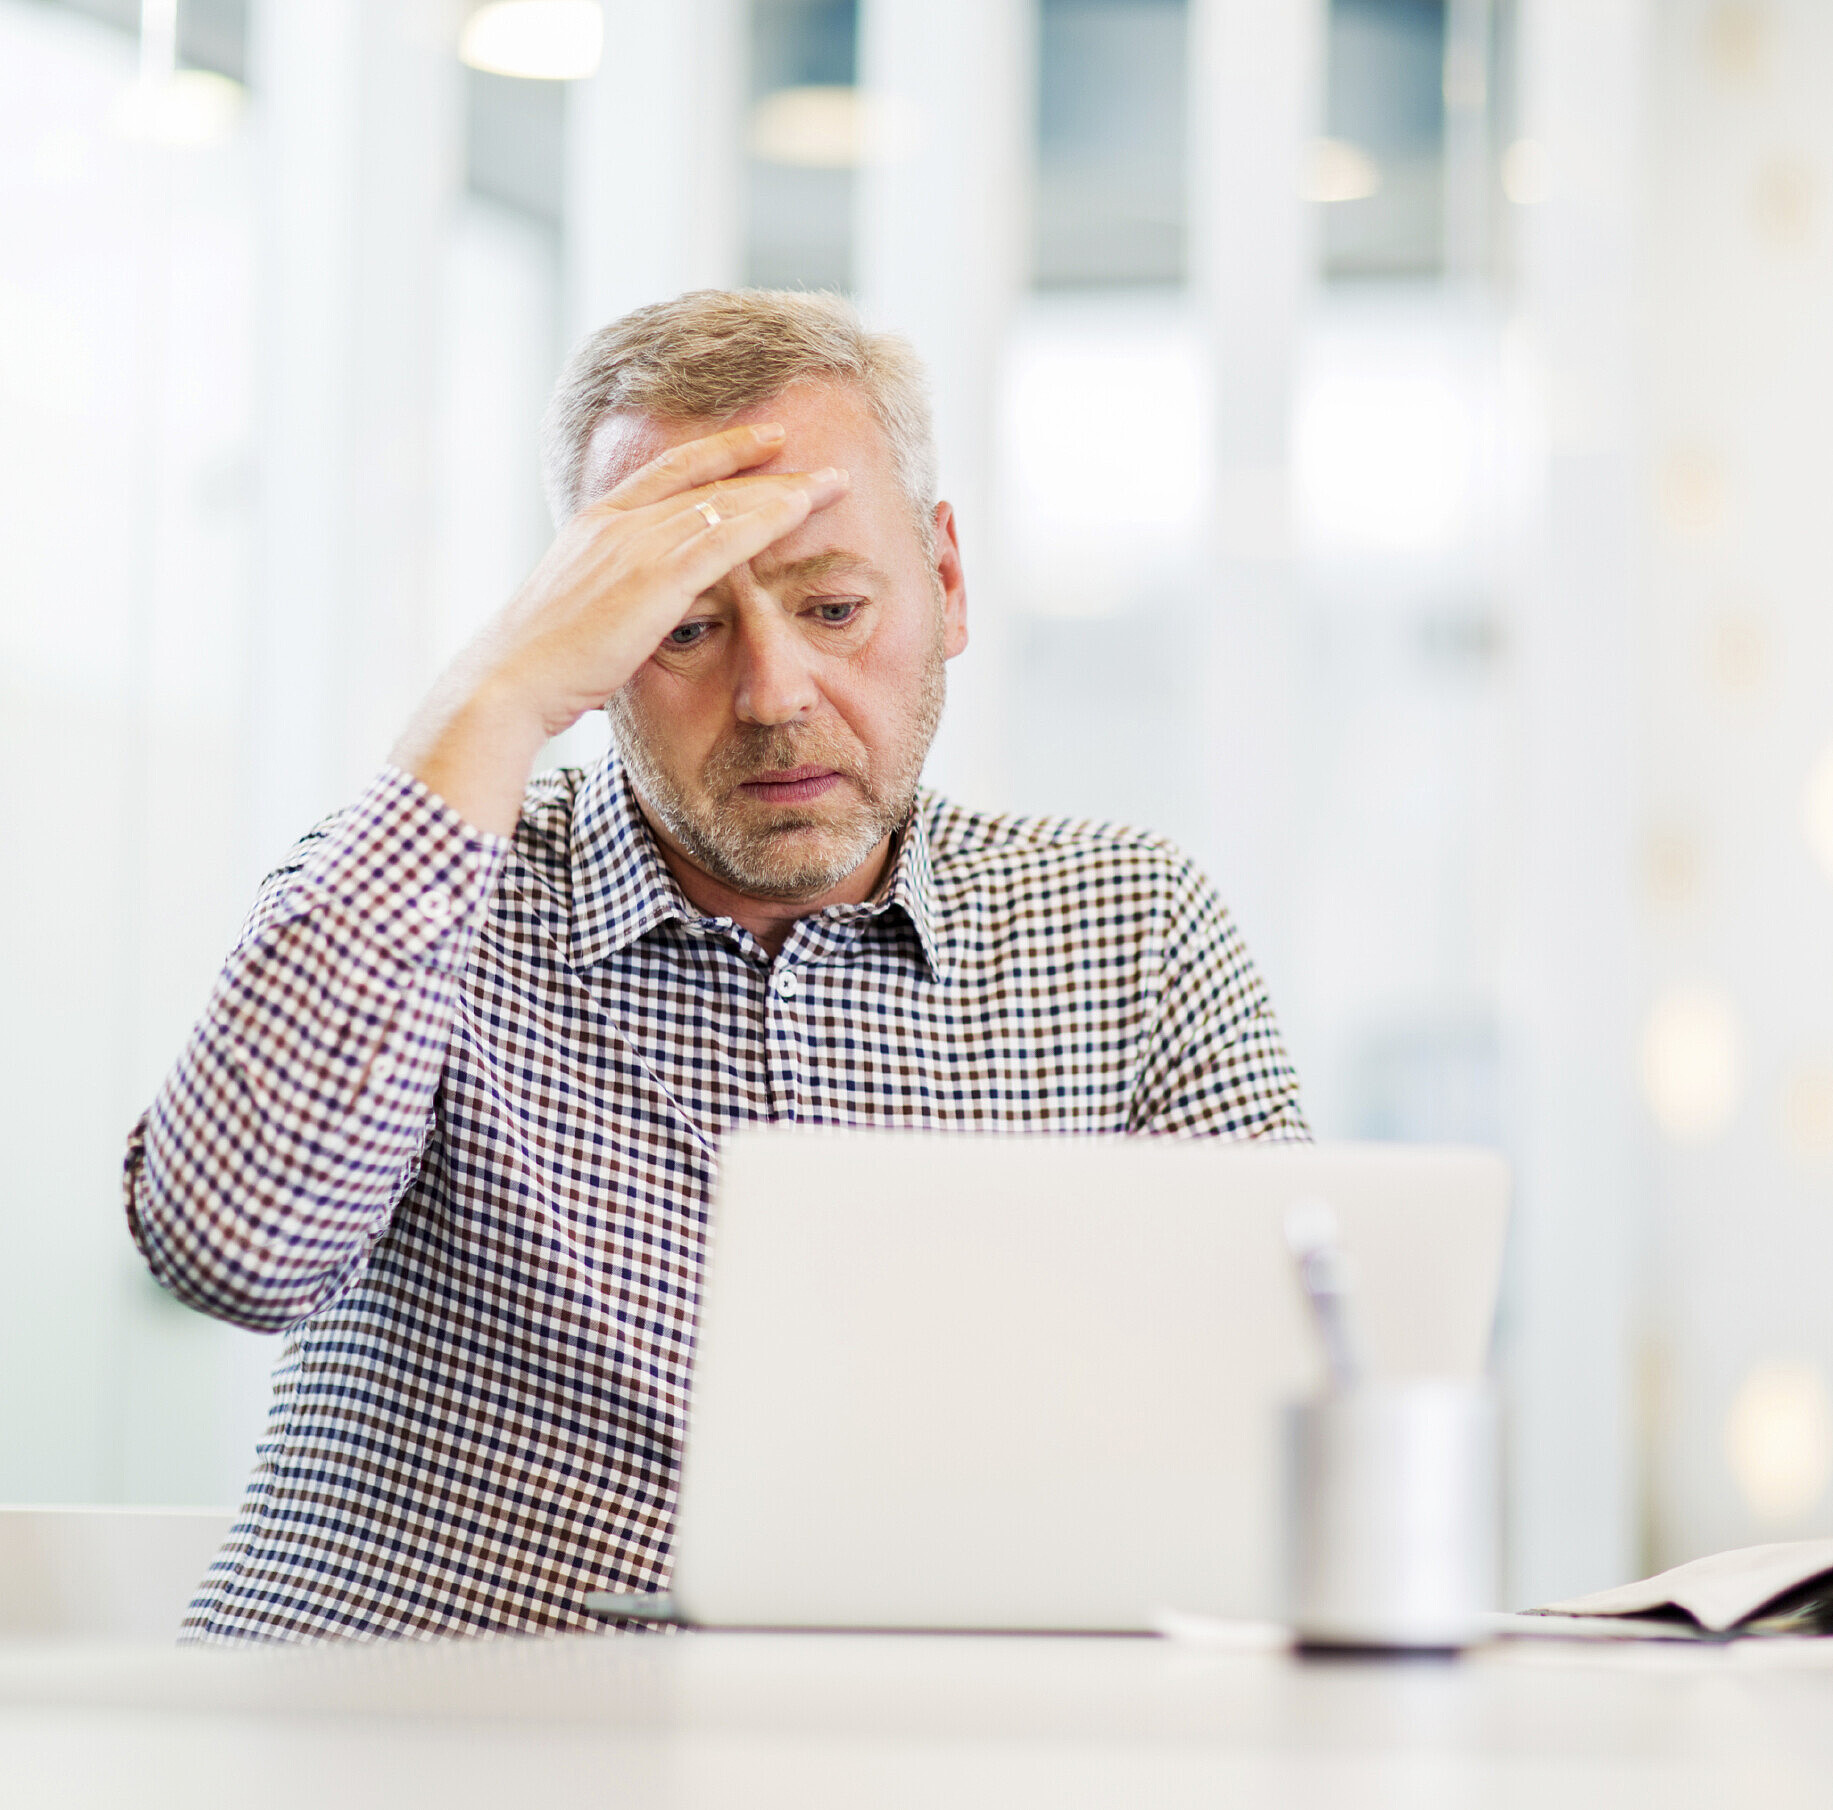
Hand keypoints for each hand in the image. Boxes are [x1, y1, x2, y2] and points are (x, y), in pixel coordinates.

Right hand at [390, 423, 850, 835]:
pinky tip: (802, 510)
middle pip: (706, 481)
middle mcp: (617, 523)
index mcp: (594, 525)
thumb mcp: (578, 616)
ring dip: (782, 492)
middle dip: (763, 466)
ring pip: (725, 503)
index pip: (667, 472)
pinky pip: (725, 538)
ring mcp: (635, 546)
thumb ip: (611, 599)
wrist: (510, 680)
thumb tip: (627, 613)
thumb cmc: (539, 666)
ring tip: (830, 483)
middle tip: (813, 459)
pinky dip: (768, 519)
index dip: (718, 452)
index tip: (761, 441)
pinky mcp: (655, 578)